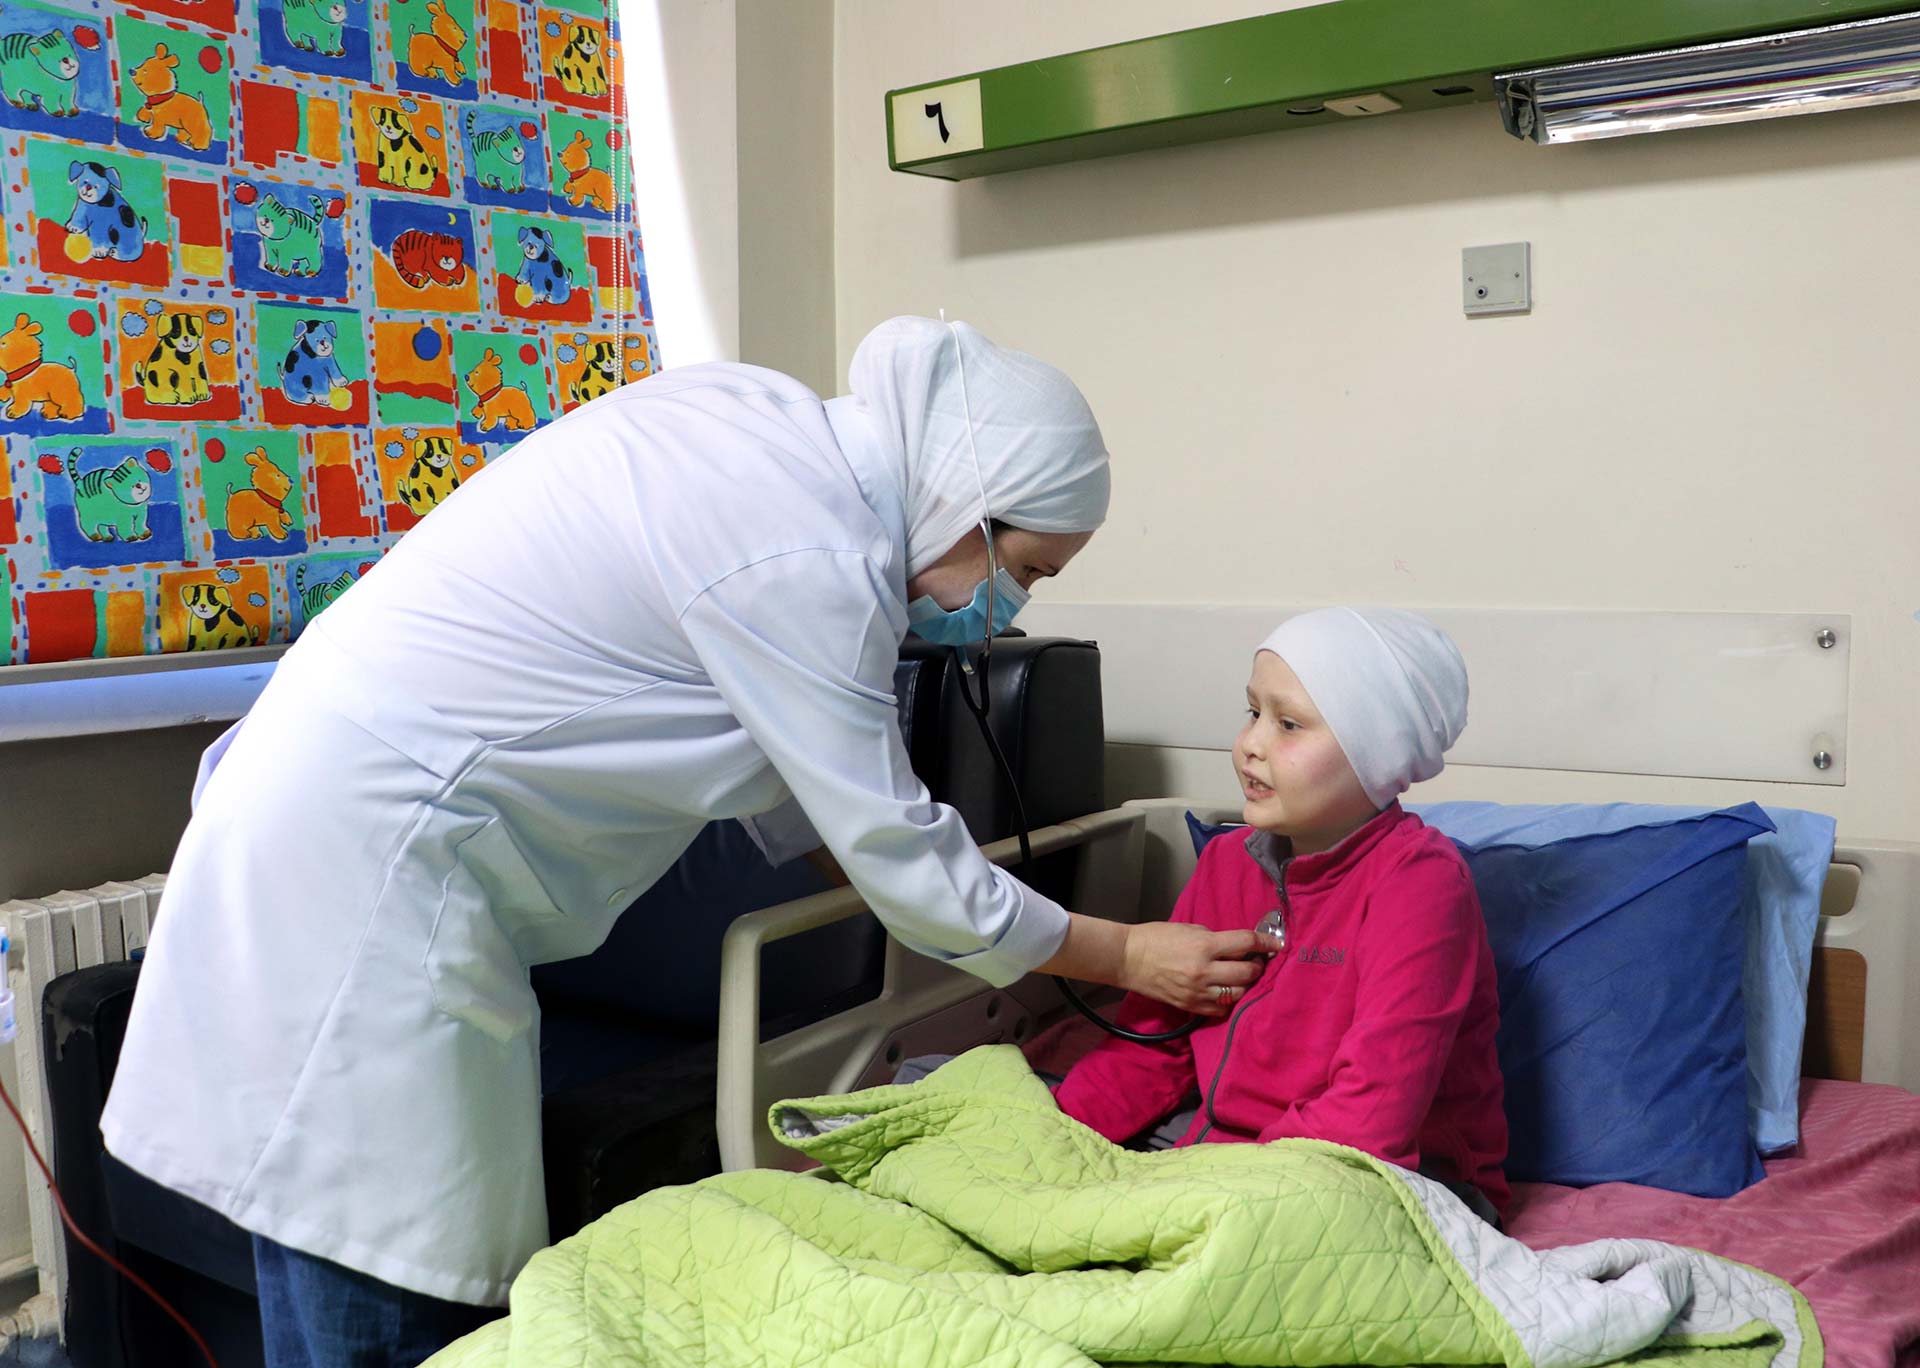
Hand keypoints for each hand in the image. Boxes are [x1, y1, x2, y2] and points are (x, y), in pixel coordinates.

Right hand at [1119, 921, 1282, 1016]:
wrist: (1128, 959)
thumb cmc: (1157, 938)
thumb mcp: (1190, 928)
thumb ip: (1215, 938)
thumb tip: (1237, 946)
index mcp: (1205, 946)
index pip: (1246, 943)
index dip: (1266, 942)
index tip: (1277, 943)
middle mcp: (1205, 971)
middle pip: (1247, 972)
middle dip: (1257, 965)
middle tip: (1256, 961)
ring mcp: (1198, 992)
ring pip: (1238, 994)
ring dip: (1244, 985)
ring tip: (1242, 978)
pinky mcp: (1191, 1006)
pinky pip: (1221, 1009)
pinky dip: (1228, 1001)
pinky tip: (1226, 992)